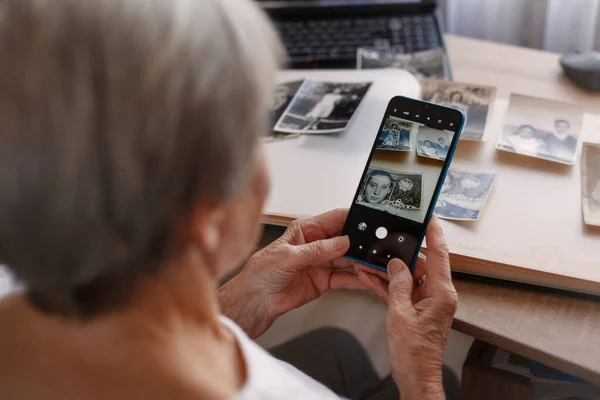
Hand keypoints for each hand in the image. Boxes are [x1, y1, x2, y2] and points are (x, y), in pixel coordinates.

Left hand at [218, 209, 386, 337]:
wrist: (254, 301)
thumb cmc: (260, 273)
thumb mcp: (288, 257)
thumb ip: (317, 250)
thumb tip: (341, 242)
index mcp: (306, 230)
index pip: (335, 219)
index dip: (353, 218)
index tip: (369, 221)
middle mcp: (316, 245)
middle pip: (346, 239)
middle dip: (361, 242)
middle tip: (376, 247)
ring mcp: (321, 263)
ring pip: (348, 259)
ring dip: (362, 262)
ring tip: (375, 264)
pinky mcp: (324, 281)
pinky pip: (345, 278)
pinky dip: (358, 279)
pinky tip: (367, 279)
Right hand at [385, 215, 456, 399]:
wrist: (415, 375)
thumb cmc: (414, 352)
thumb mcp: (400, 313)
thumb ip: (398, 285)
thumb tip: (396, 265)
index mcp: (440, 292)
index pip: (439, 254)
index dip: (434, 233)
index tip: (429, 216)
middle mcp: (437, 294)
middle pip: (419, 264)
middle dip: (399, 254)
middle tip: (383, 243)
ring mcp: (427, 302)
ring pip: (407, 276)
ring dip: (389, 271)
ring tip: (369, 262)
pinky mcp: (416, 309)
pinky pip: (402, 290)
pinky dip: (388, 285)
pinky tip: (372, 278)